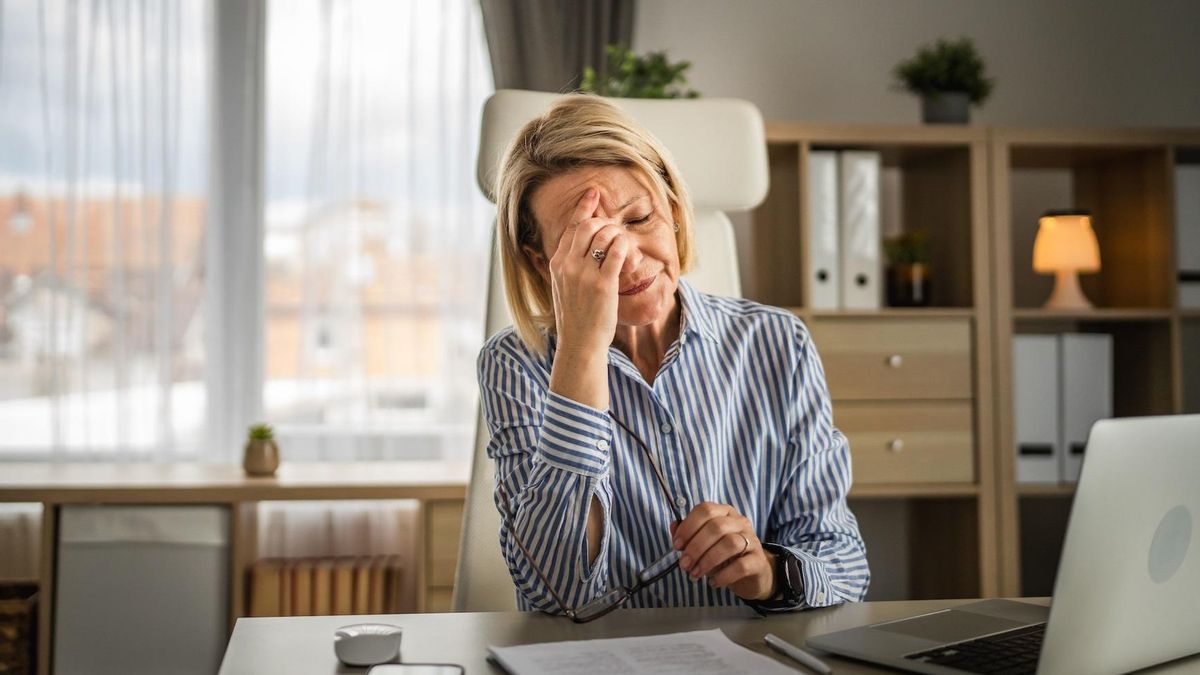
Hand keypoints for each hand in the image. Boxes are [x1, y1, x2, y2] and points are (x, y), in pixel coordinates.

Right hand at [547, 187, 635, 356]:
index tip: (594, 193)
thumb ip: (568, 266)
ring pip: (604, 236)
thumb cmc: (575, 317)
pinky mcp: (603, 284)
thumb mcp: (563, 287)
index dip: (584, 207)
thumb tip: (580, 247)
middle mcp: (568, 265)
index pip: (572, 227)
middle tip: (615, 231)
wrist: (579, 342)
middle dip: (606, 222)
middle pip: (589, 226)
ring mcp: (584, 274)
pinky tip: (629, 253)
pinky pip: (617, 252)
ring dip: (618, 235)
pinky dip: (625, 247)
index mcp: (557, 263)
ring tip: (624, 246)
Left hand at [670, 502, 775, 600]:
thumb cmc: (724, 557)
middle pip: (717, 527)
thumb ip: (689, 535)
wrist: (752, 575)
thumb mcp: (704, 545)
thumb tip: (674, 527)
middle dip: (696, 547)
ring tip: (696, 574)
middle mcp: (740, 522)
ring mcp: (752, 540)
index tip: (677, 545)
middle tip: (684, 565)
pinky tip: (713, 582)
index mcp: (724, 513)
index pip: (705, 510)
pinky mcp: (759, 561)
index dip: (688, 526)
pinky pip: (741, 566)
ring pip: (730, 544)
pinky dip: (723, 575)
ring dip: (708, 560)